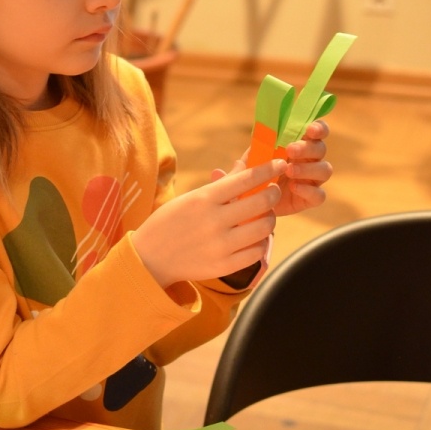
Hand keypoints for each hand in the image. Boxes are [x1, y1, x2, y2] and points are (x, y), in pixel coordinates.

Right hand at [133, 160, 284, 288]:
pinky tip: (253, 237)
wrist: (150, 258)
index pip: (246, 178)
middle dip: (273, 192)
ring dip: (269, 218)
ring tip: (263, 216)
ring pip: (264, 228)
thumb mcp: (190, 198)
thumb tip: (247, 165)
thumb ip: (221, 185)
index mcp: (204, 199)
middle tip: (273, 190)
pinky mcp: (224, 266)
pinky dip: (260, 242)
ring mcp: (220, 246)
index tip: (280, 163)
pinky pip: (257, 251)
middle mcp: (214, 221)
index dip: (268, 168)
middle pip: (262, 202)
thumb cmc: (171, 222)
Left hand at [215, 120, 332, 217]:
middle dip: (307, 147)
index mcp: (295, 145)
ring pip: (324, 170)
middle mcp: (307, 160)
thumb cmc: (249, 183)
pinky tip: (295, 189)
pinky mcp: (310, 198)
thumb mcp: (240, 175)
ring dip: (308, 168)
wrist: (254, 209)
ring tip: (290, 171)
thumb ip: (234, 172)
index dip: (317, 127)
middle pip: (320, 148)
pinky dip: (309, 191)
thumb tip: (216, 172)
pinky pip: (319, 195)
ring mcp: (311, 180)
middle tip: (290, 150)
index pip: (315, 131)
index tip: (308, 128)